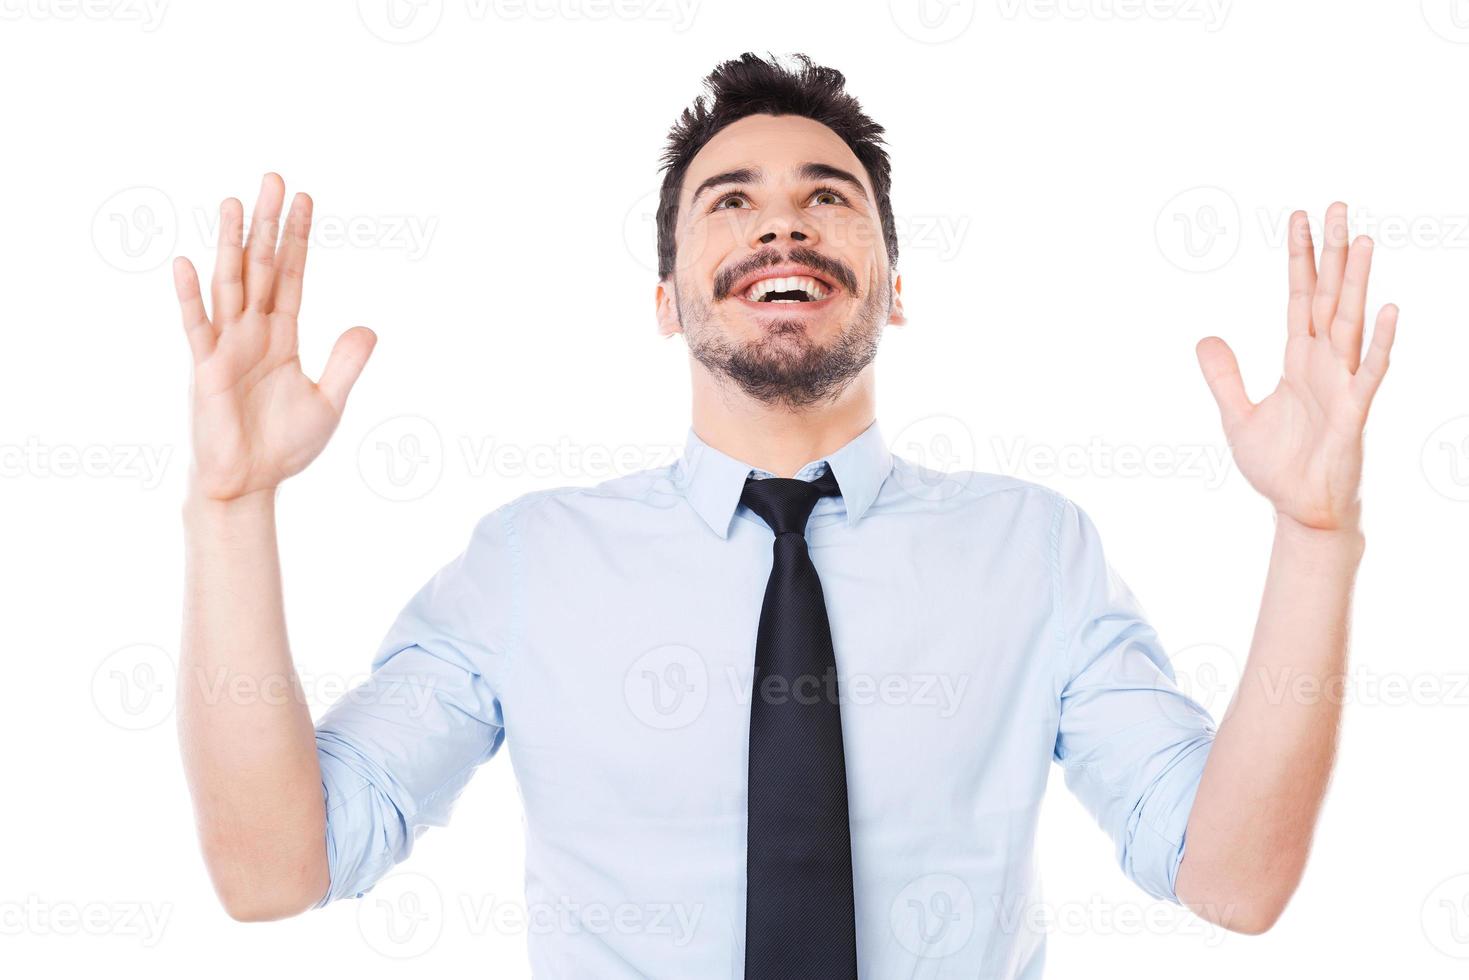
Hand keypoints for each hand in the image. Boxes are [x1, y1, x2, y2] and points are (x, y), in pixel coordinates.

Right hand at [173, 173, 375, 501]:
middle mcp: (252, 332)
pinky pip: (197, 326)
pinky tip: (186, 262)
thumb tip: (368, 327)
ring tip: (235, 202)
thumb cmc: (284, 446)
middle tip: (275, 178)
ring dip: (232, 243)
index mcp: (281, 335)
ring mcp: (227, 346)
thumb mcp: (328, 402)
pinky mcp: (205, 368)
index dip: (298, 239)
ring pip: (230, 283)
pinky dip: (190, 296)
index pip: (292, 276)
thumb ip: (345, 364)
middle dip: (269, 224)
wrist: (250, 483)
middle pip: (262, 266)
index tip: (306, 200)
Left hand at [1195, 203, 1396, 531]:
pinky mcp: (1354, 410)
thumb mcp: (1237, 415)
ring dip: (1357, 281)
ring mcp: (1342, 382)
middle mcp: (1323, 362)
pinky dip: (1378, 341)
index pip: (1298, 296)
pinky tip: (1388, 309)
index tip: (1299, 218)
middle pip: (1327, 295)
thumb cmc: (1277, 465)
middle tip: (1336, 205)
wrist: (1299, 508)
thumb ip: (1223, 376)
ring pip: (1350, 320)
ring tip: (1362, 238)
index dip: (1299, 259)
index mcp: (1298, 359)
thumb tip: (1204, 336)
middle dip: (1331, 252)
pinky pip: (1369, 370)